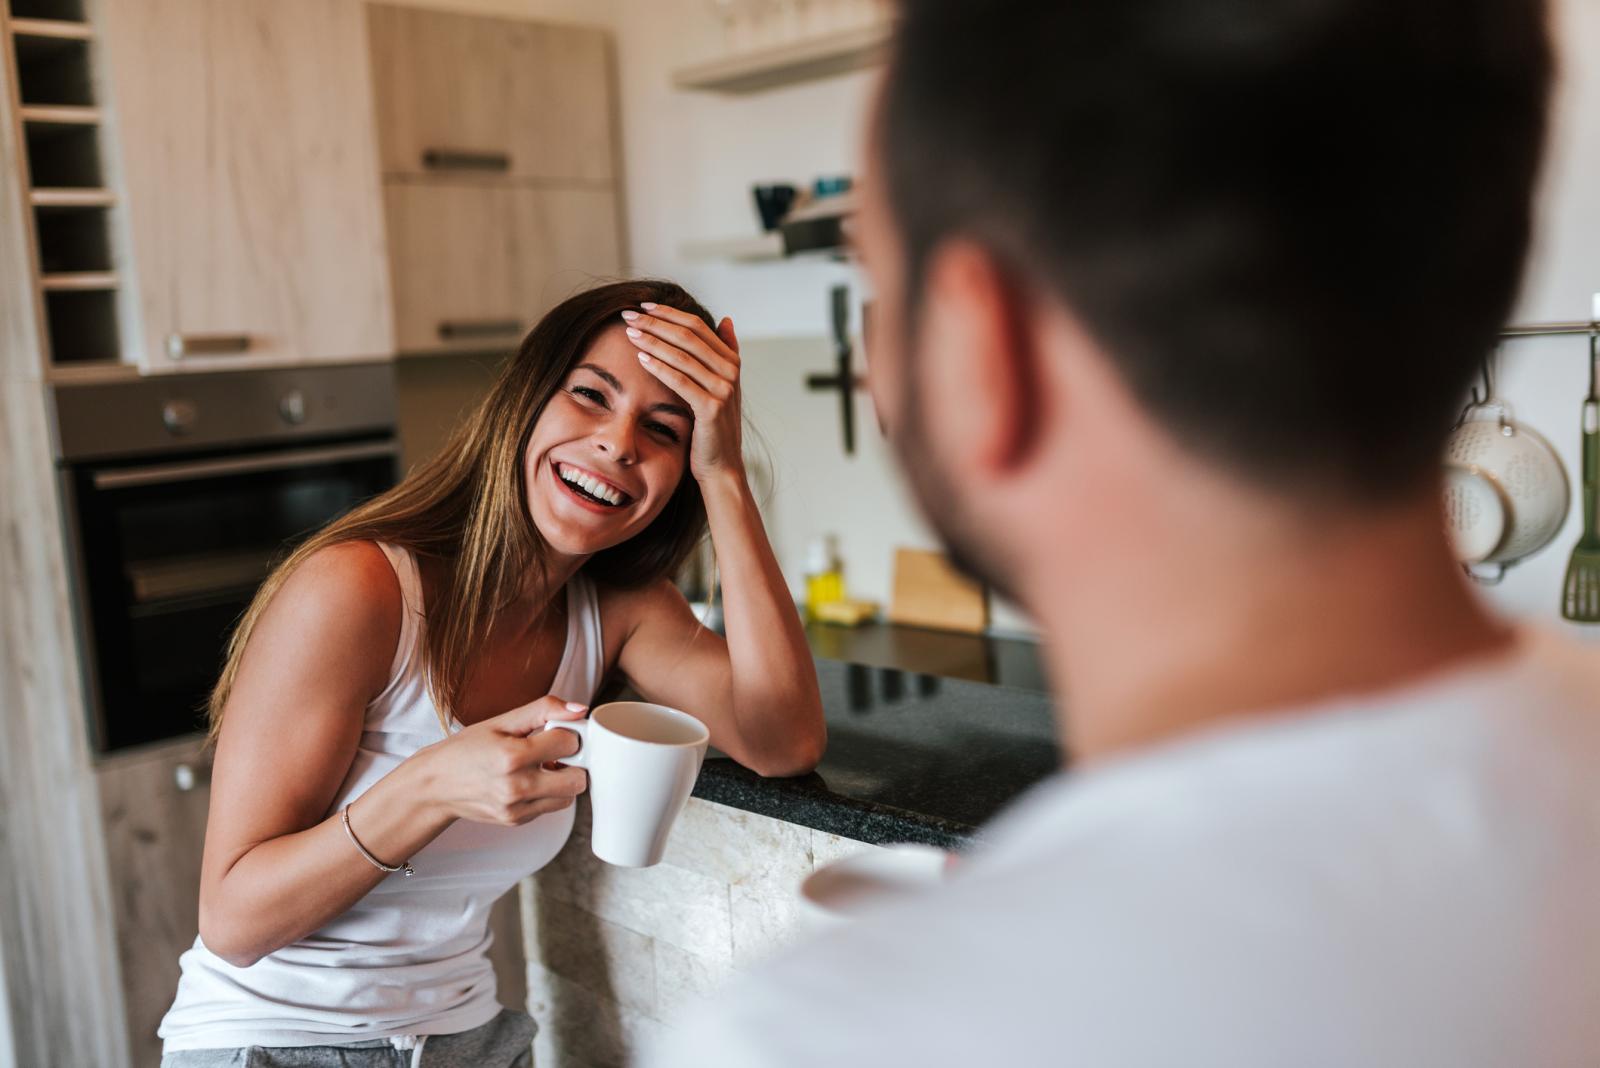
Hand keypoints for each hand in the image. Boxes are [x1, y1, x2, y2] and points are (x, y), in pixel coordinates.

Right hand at [413, 696, 588, 826]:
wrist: (434, 785)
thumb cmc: (466, 750)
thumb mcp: (501, 721)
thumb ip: (543, 711)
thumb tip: (579, 709)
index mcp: (512, 756)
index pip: (570, 744)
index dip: (568, 734)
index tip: (556, 732)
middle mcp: (516, 786)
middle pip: (578, 779)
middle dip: (573, 763)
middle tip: (556, 753)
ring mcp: (516, 808)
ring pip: (568, 797)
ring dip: (562, 781)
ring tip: (541, 768)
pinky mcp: (516, 821)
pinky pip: (550, 808)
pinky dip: (546, 794)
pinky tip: (528, 782)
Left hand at [623, 303, 743, 481]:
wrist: (721, 466)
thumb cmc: (713, 427)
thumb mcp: (721, 386)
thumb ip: (725, 353)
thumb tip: (726, 319)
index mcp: (731, 361)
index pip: (697, 325)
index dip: (669, 313)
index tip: (642, 306)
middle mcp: (731, 372)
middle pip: (688, 335)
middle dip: (655, 323)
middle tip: (628, 315)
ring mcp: (724, 389)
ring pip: (682, 355)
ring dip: (653, 341)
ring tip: (630, 333)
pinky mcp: (711, 408)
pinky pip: (680, 381)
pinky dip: (659, 367)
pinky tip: (640, 358)